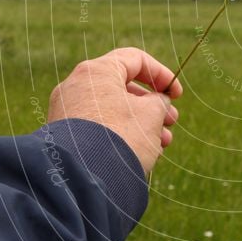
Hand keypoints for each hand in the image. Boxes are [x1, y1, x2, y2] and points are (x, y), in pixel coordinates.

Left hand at [47, 47, 181, 173]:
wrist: (84, 180)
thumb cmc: (122, 138)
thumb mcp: (151, 114)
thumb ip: (159, 101)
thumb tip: (156, 103)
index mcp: (97, 71)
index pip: (135, 59)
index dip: (161, 74)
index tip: (177, 94)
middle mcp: (77, 86)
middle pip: (124, 87)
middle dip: (153, 104)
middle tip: (171, 121)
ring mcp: (67, 111)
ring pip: (113, 110)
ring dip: (142, 122)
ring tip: (163, 143)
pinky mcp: (65, 135)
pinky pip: (99, 126)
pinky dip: (122, 133)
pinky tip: (143, 152)